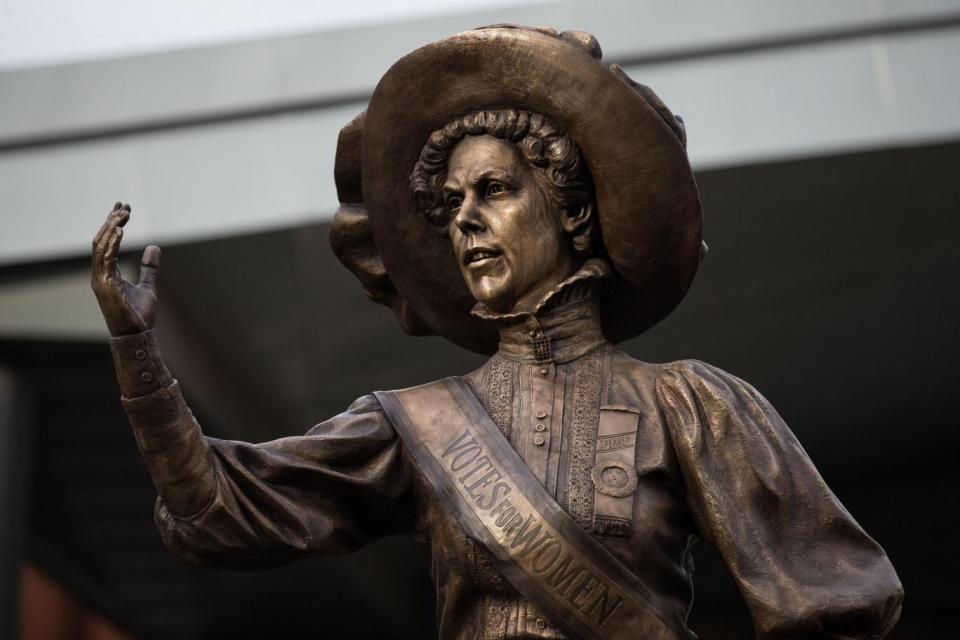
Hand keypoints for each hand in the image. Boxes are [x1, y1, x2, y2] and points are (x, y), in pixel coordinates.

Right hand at [91, 202, 161, 336]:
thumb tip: (153, 247)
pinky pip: (106, 258)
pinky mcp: (105, 284)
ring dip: (111, 227)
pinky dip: (112, 242)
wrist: (137, 335)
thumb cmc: (139, 315)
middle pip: (101, 240)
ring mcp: (100, 279)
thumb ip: (149, 267)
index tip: (123, 208)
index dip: (113, 224)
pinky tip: (120, 229)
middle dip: (111, 221)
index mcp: (107, 273)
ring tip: (123, 213)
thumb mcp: (148, 286)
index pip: (107, 243)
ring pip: (101, 246)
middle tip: (123, 205)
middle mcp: (100, 274)